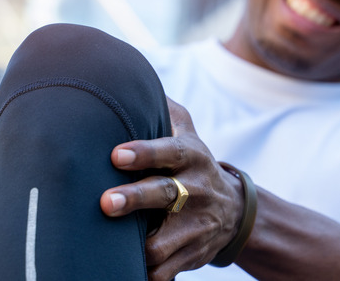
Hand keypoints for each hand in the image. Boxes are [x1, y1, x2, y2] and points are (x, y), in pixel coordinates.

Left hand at [99, 98, 244, 280]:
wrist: (234, 212)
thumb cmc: (191, 165)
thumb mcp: (187, 135)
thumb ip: (166, 110)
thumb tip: (135, 78)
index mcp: (191, 157)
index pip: (169, 151)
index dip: (145, 153)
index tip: (116, 154)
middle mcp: (197, 191)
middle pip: (165, 194)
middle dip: (135, 199)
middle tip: (105, 202)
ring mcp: (195, 227)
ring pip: (163, 243)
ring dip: (137, 246)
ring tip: (107, 246)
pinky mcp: (191, 256)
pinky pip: (165, 273)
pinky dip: (145, 275)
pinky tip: (122, 270)